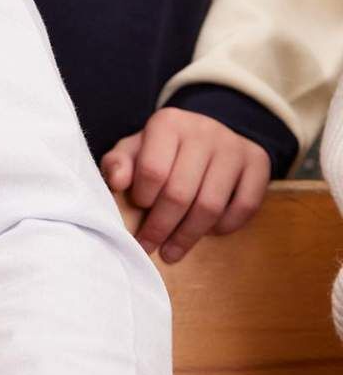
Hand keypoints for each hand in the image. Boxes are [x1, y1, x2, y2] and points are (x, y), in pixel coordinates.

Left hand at [101, 108, 271, 262]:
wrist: (205, 135)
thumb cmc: (161, 150)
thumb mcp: (133, 150)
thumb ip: (117, 164)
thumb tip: (117, 182)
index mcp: (168, 122)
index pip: (153, 170)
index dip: (142, 199)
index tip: (136, 210)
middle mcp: (204, 130)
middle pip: (180, 193)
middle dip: (161, 228)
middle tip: (148, 247)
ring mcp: (234, 146)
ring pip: (210, 205)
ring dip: (188, 236)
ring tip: (171, 252)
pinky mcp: (258, 162)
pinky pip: (244, 207)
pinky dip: (224, 227)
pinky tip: (207, 232)